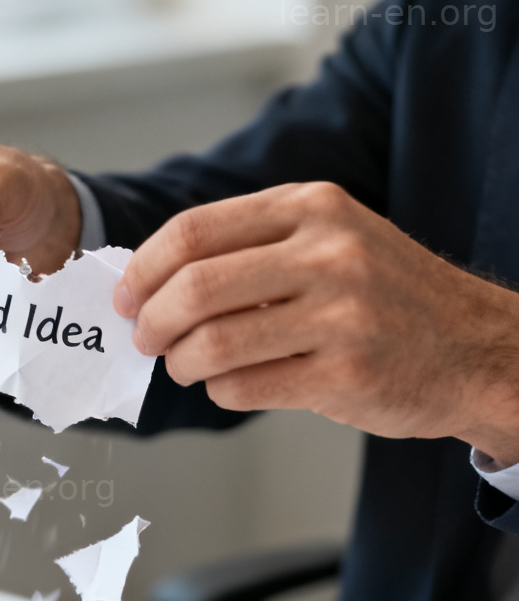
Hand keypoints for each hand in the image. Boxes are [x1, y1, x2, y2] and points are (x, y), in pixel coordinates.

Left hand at [115, 181, 518, 464]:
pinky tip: (230, 385)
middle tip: (144, 340)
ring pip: (210, 345)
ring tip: (186, 367)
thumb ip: (251, 248)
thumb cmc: (385, 296)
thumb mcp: (330, 240)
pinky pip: (242, 388)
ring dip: (180, 364)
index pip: (192, 232)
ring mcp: (340, 315)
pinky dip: (219, 391)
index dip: (142, 270)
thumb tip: (152, 282)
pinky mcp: (344, 375)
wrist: (476, 347)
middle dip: (149, 322)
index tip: (125, 297)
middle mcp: (327, 253)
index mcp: (311, 208)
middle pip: (193, 289)